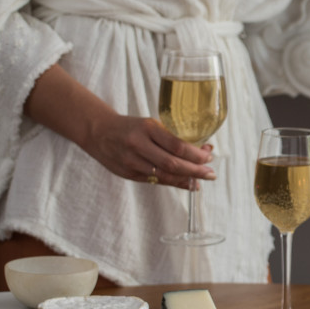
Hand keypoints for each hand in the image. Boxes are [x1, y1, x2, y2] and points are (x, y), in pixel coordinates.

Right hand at [85, 115, 215, 189]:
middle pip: (172, 163)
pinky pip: (155, 181)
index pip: (177, 145)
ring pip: (164, 175)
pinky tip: (187, 184)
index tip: (210, 156)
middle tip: (211, 174)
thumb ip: (172, 137)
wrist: (97, 131)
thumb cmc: (130, 127)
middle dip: (196, 170)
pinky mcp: (128, 174)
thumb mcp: (150, 124)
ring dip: (187, 179)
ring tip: (202, 180)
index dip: (196, 154)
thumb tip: (202, 150)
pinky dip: (174, 183)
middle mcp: (139, 145)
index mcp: (147, 128)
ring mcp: (132, 161)